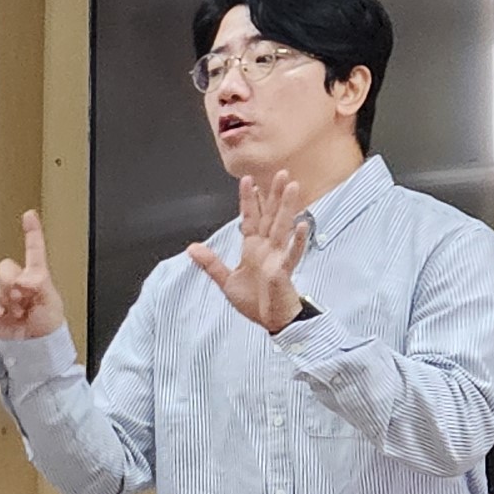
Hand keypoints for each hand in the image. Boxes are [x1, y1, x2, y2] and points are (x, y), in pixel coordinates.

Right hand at [0, 210, 68, 342]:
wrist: (33, 346)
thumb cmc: (47, 325)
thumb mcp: (51, 300)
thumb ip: (38, 283)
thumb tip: (23, 277)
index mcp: (36, 275)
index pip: (33, 249)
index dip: (31, 231)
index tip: (29, 215)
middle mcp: (19, 281)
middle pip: (5, 266)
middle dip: (11, 282)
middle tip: (21, 297)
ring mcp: (4, 293)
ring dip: (4, 298)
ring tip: (16, 310)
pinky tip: (2, 312)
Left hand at [187, 173, 311, 333]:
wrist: (270, 320)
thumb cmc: (254, 301)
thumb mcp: (226, 281)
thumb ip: (211, 264)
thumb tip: (192, 248)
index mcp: (253, 248)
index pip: (251, 219)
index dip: (249, 200)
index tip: (249, 180)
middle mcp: (267, 248)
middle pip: (271, 216)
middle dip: (274, 195)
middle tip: (281, 173)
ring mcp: (278, 258)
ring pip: (283, 228)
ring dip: (287, 208)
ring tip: (293, 188)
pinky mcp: (284, 272)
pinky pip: (292, 255)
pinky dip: (297, 241)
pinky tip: (301, 226)